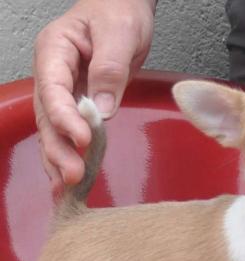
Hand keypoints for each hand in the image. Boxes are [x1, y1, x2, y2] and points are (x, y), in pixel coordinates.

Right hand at [33, 0, 155, 190]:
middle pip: (48, 116)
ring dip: (59, 159)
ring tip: (66, 187)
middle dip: (59, 148)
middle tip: (73, 176)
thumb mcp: (119, 33)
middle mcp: (53, 74)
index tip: (83, 139)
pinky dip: (67, 154)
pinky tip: (68, 177)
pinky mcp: (76, 105)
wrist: (125, 8)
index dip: (64, 117)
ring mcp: (62, 91)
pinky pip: (66, 132)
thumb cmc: (120, 11)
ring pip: (53, 130)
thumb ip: (109, 69)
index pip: (53, 89)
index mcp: (55, 50)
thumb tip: (100, 110)